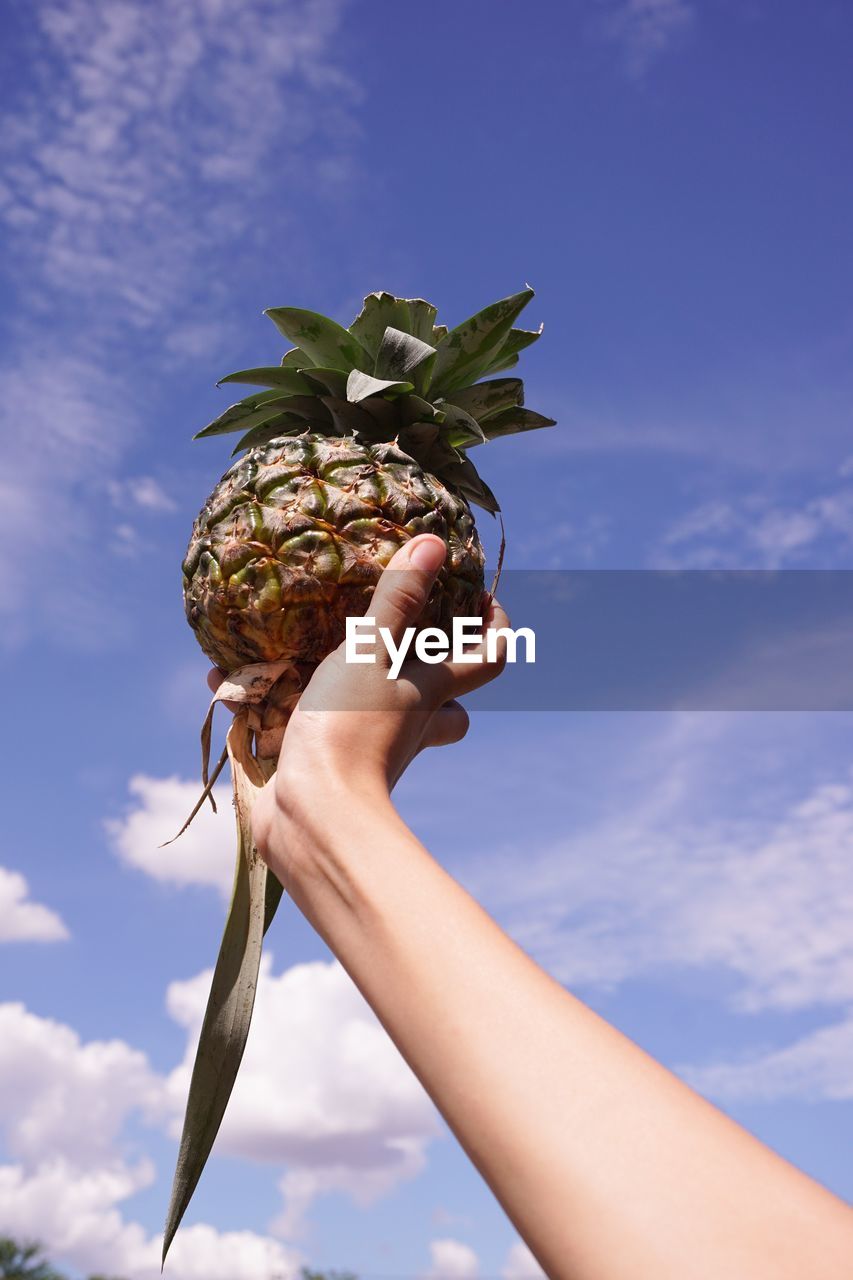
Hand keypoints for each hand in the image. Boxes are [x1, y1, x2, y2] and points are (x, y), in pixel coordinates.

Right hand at [210, 534, 509, 888]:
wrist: (313, 818)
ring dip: (371, 692)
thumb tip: (433, 544)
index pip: (489, 658)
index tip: (485, 598)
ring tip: (328, 655)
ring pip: (395, 722)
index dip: (496, 627)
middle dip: (444, 677)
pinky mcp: (330, 771)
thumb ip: (397, 600)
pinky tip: (236, 683)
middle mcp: (412, 725)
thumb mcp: (370, 652)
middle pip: (452, 706)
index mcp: (431, 693)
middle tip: (417, 641)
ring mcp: (377, 752)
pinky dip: (284, 706)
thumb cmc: (350, 730)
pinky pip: (317, 732)